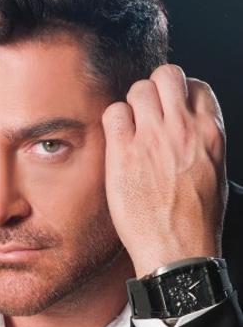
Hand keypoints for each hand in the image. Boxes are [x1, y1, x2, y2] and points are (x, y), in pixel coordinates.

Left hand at [102, 64, 227, 277]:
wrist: (178, 250)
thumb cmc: (196, 219)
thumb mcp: (213, 172)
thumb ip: (201, 143)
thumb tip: (187, 128)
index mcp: (209, 133)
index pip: (195, 86)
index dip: (178, 95)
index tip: (168, 110)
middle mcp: (183, 129)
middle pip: (166, 76)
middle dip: (154, 89)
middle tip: (146, 113)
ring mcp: (152, 139)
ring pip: (138, 89)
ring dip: (132, 105)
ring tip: (130, 130)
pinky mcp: (124, 154)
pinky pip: (113, 113)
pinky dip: (113, 122)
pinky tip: (117, 142)